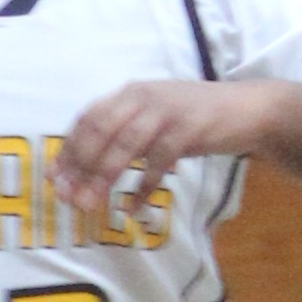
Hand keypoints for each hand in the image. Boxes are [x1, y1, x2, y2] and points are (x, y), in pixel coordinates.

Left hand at [54, 74, 279, 223]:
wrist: (247, 109)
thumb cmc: (194, 117)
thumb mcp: (154, 116)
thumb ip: (122, 133)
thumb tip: (84, 167)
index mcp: (130, 94)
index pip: (88, 119)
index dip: (68, 148)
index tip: (54, 178)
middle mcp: (143, 97)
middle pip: (100, 131)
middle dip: (79, 166)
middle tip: (68, 198)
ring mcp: (166, 111)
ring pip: (124, 145)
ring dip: (103, 178)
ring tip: (91, 204)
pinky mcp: (188, 129)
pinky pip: (157, 162)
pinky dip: (142, 187)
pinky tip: (132, 208)